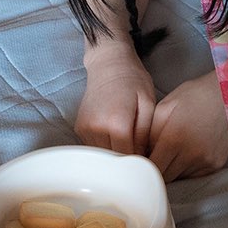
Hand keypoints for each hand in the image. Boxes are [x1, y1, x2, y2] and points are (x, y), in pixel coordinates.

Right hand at [77, 38, 156, 155]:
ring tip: (127, 145)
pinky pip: (93, 148)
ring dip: (114, 156)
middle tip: (139, 156)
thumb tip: (143, 161)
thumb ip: (145, 135)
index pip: (128, 157)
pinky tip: (114, 139)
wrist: (108, 64)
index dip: (139, 163)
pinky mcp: (79, 128)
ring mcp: (85, 128)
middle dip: (127, 162)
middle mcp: (96, 128)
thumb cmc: (133, 80)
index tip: (148, 163)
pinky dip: (105, 148)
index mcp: (117, 123)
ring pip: (102, 156)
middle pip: (113, 160)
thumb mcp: (148, 105)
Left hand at [149, 71, 227, 180]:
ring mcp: (206, 161)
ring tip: (176, 148)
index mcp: (174, 139)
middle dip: (157, 168)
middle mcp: (192, 155)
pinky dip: (187, 167)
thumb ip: (148, 135)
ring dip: (173, 168)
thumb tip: (141, 156)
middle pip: (165, 176)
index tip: (141, 162)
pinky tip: (190, 149)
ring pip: (179, 177)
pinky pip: (193, 174)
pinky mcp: (216, 165)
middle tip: (157, 154)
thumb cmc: (194, 97)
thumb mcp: (163, 108)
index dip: (144, 167)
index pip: (151, 168)